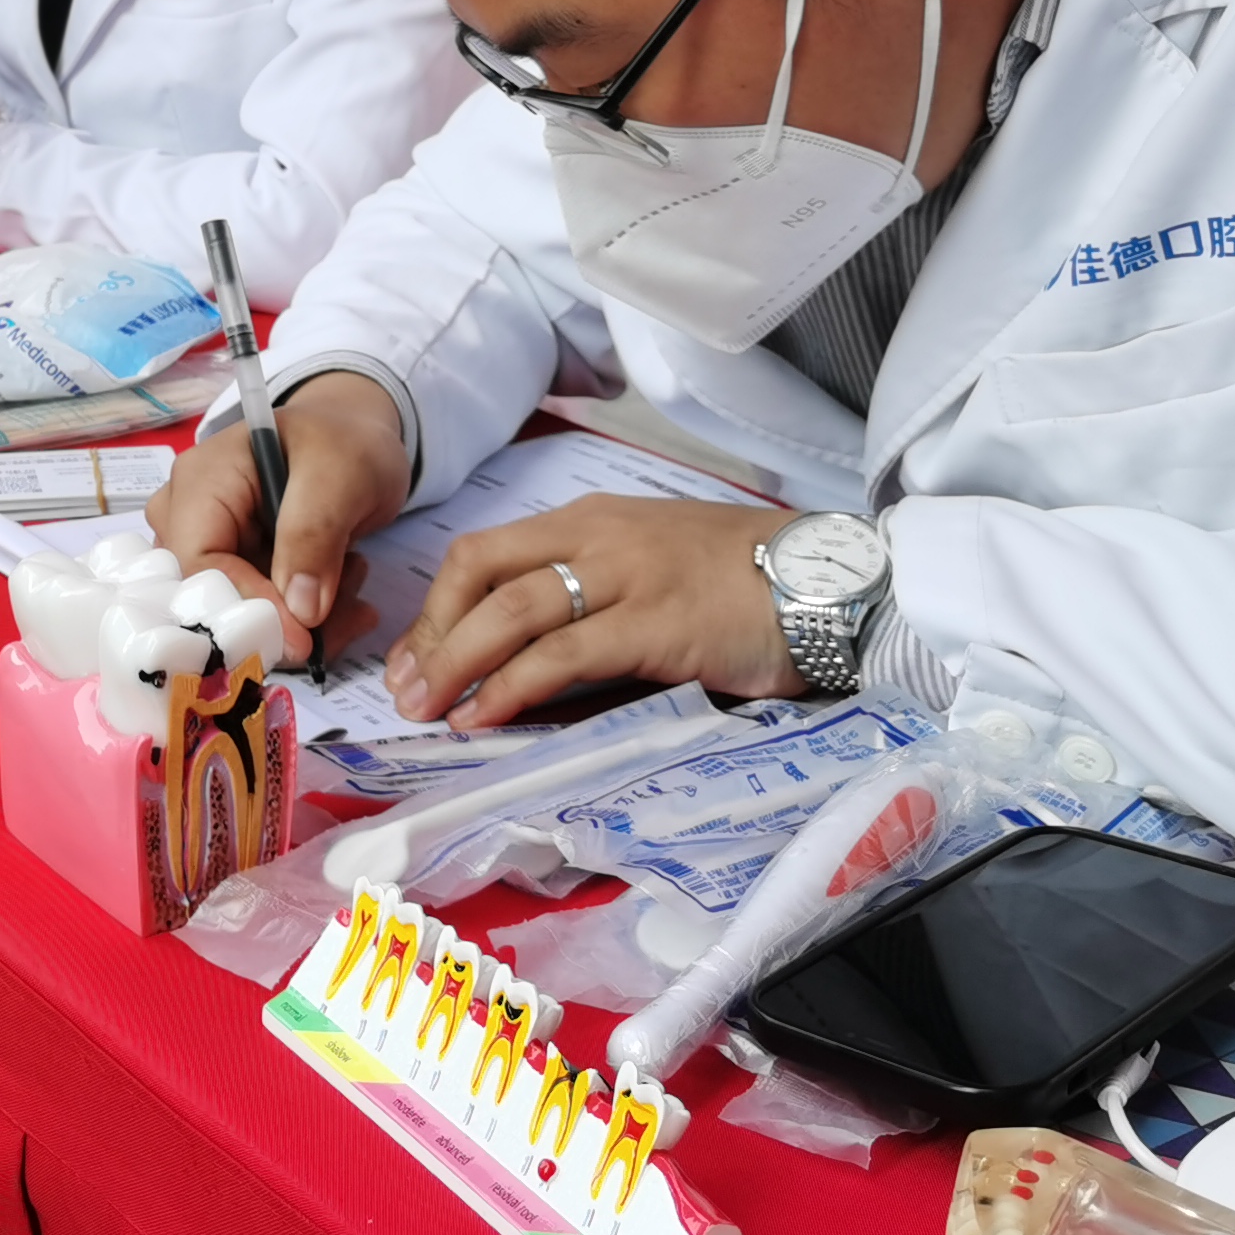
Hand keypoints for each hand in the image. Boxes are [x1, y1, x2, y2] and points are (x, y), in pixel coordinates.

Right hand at [146, 370, 408, 636]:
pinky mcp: (234, 567)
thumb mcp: (340, 474)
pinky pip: (259, 611)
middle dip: (281, 620)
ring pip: (239, 613)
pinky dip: (304, 617)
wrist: (355, 439)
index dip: (245, 606)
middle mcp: (188, 516)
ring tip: (355, 589)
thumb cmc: (344, 442)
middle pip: (212, 596)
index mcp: (201, 481)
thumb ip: (314, 534)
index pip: (200, 562)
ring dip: (301, 620)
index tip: (303, 639)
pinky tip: (345, 597)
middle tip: (347, 617)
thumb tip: (299, 611)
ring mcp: (209, 544)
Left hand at [386, 493, 799, 731]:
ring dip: (457, 662)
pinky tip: (487, 715)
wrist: (829, 577)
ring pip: (512, 609)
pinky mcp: (657, 622)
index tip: (415, 658)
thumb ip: (591, 603)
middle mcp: (597, 536)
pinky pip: (565, 651)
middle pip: (481, 572)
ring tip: (428, 709)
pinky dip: (513, 685)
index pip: (485, 553)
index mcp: (589, 520)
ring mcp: (627, 576)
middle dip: (431, 634)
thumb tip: (523, 667)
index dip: (438, 607)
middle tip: (405, 691)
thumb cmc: (741, 582)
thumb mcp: (652, 573)